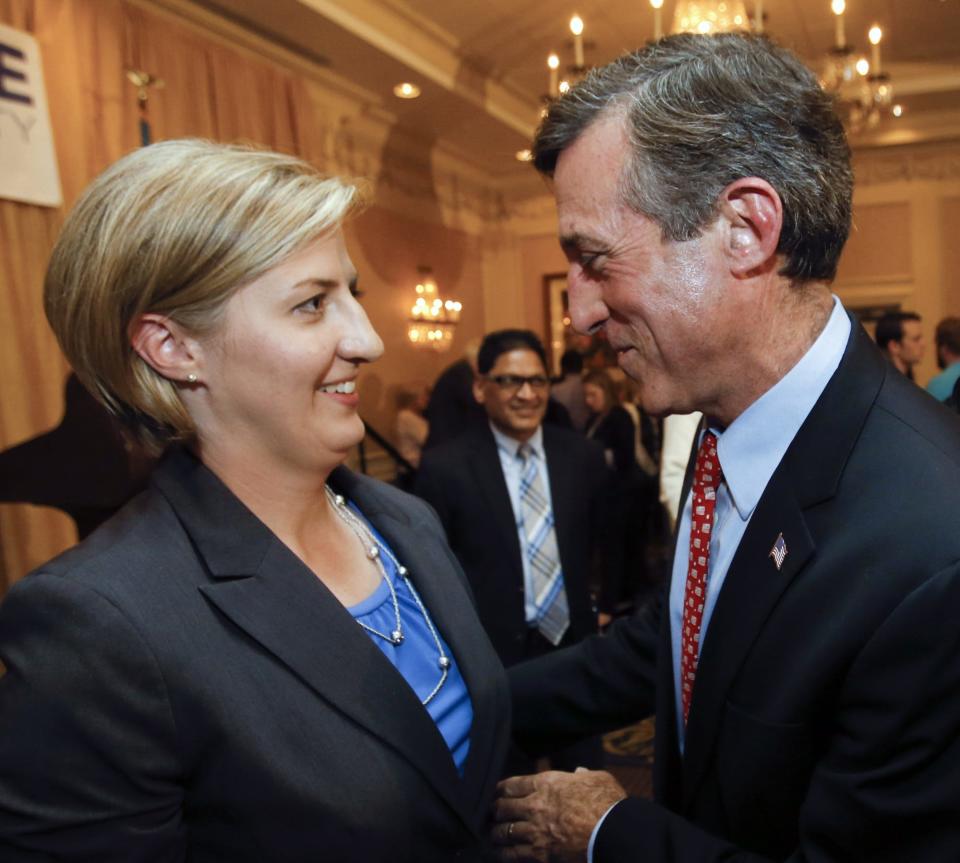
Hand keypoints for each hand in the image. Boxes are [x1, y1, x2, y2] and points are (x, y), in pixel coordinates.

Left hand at [491, 768, 626, 861]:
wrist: (612, 832)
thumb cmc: (608, 803)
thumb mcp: (596, 779)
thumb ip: (583, 775)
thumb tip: (579, 772)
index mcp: (547, 783)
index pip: (512, 785)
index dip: (500, 789)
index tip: (496, 793)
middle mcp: (535, 805)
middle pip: (502, 807)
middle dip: (495, 811)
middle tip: (492, 814)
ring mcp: (535, 830)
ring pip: (503, 831)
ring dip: (496, 833)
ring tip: (493, 834)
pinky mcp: (539, 853)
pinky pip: (512, 854)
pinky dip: (503, 854)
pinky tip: (500, 853)